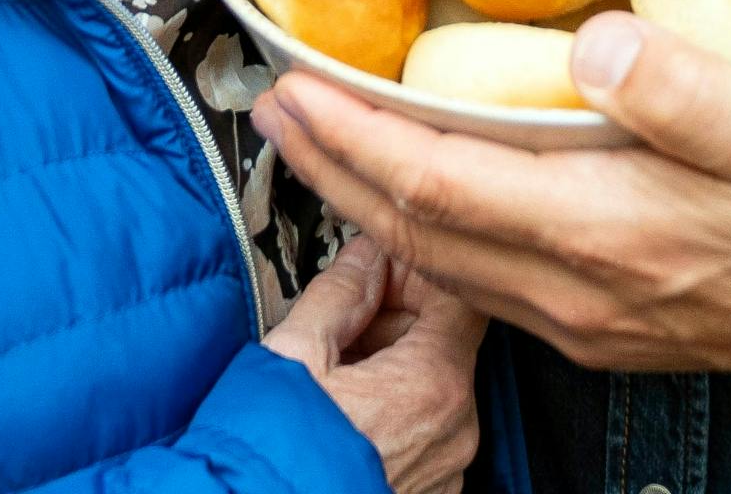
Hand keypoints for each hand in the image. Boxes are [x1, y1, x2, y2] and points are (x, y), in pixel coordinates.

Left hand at [259, 12, 730, 381]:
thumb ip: (683, 85)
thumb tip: (593, 43)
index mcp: (610, 230)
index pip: (442, 184)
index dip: (355, 137)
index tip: (295, 84)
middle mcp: (579, 289)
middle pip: (417, 231)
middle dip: (332, 167)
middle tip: (271, 104)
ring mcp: (587, 317)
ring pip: (441, 262)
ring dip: (368, 201)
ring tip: (320, 143)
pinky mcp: (604, 323)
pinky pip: (483, 282)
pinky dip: (426, 233)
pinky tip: (419, 198)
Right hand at [266, 234, 483, 493]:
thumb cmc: (270, 460)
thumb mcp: (293, 355)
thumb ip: (340, 294)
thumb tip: (363, 259)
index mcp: (434, 386)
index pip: (460, 294)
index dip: (417, 270)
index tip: (378, 265)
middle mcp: (455, 431)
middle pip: (445, 342)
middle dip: (395, 317)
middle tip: (340, 315)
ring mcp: (444, 470)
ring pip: (432, 389)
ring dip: (390, 365)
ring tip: (330, 369)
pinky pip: (422, 434)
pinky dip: (391, 412)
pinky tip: (343, 411)